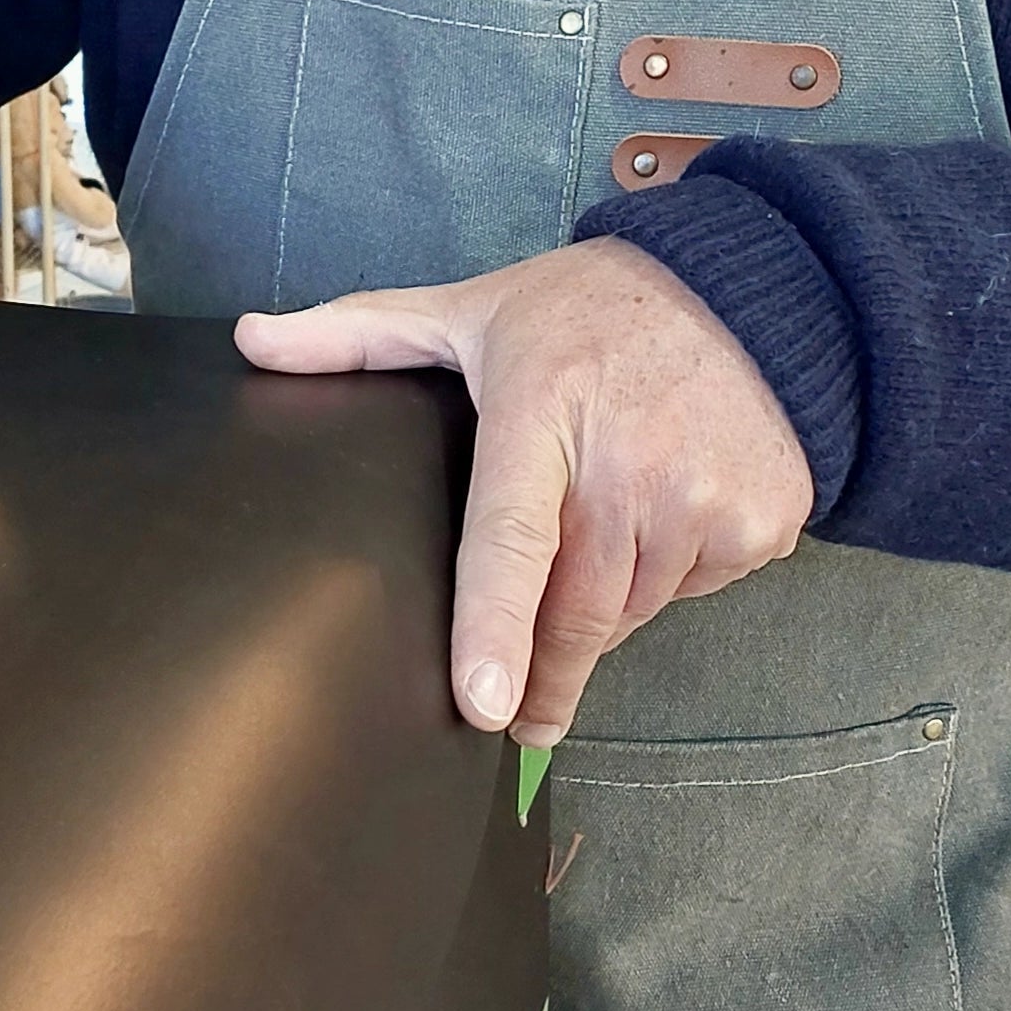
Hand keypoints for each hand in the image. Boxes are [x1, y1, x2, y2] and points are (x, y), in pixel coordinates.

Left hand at [237, 240, 811, 741]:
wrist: (752, 287)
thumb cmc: (590, 310)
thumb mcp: (475, 311)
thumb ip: (360, 333)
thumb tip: (249, 339)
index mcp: (543, 411)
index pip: (512, 537)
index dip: (495, 625)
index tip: (482, 701)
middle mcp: (631, 459)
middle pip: (574, 609)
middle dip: (542, 679)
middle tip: (519, 723)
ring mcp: (705, 494)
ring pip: (631, 610)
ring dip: (604, 610)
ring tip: (598, 549)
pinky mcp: (761, 520)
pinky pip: (693, 590)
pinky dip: (670, 579)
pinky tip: (663, 518)